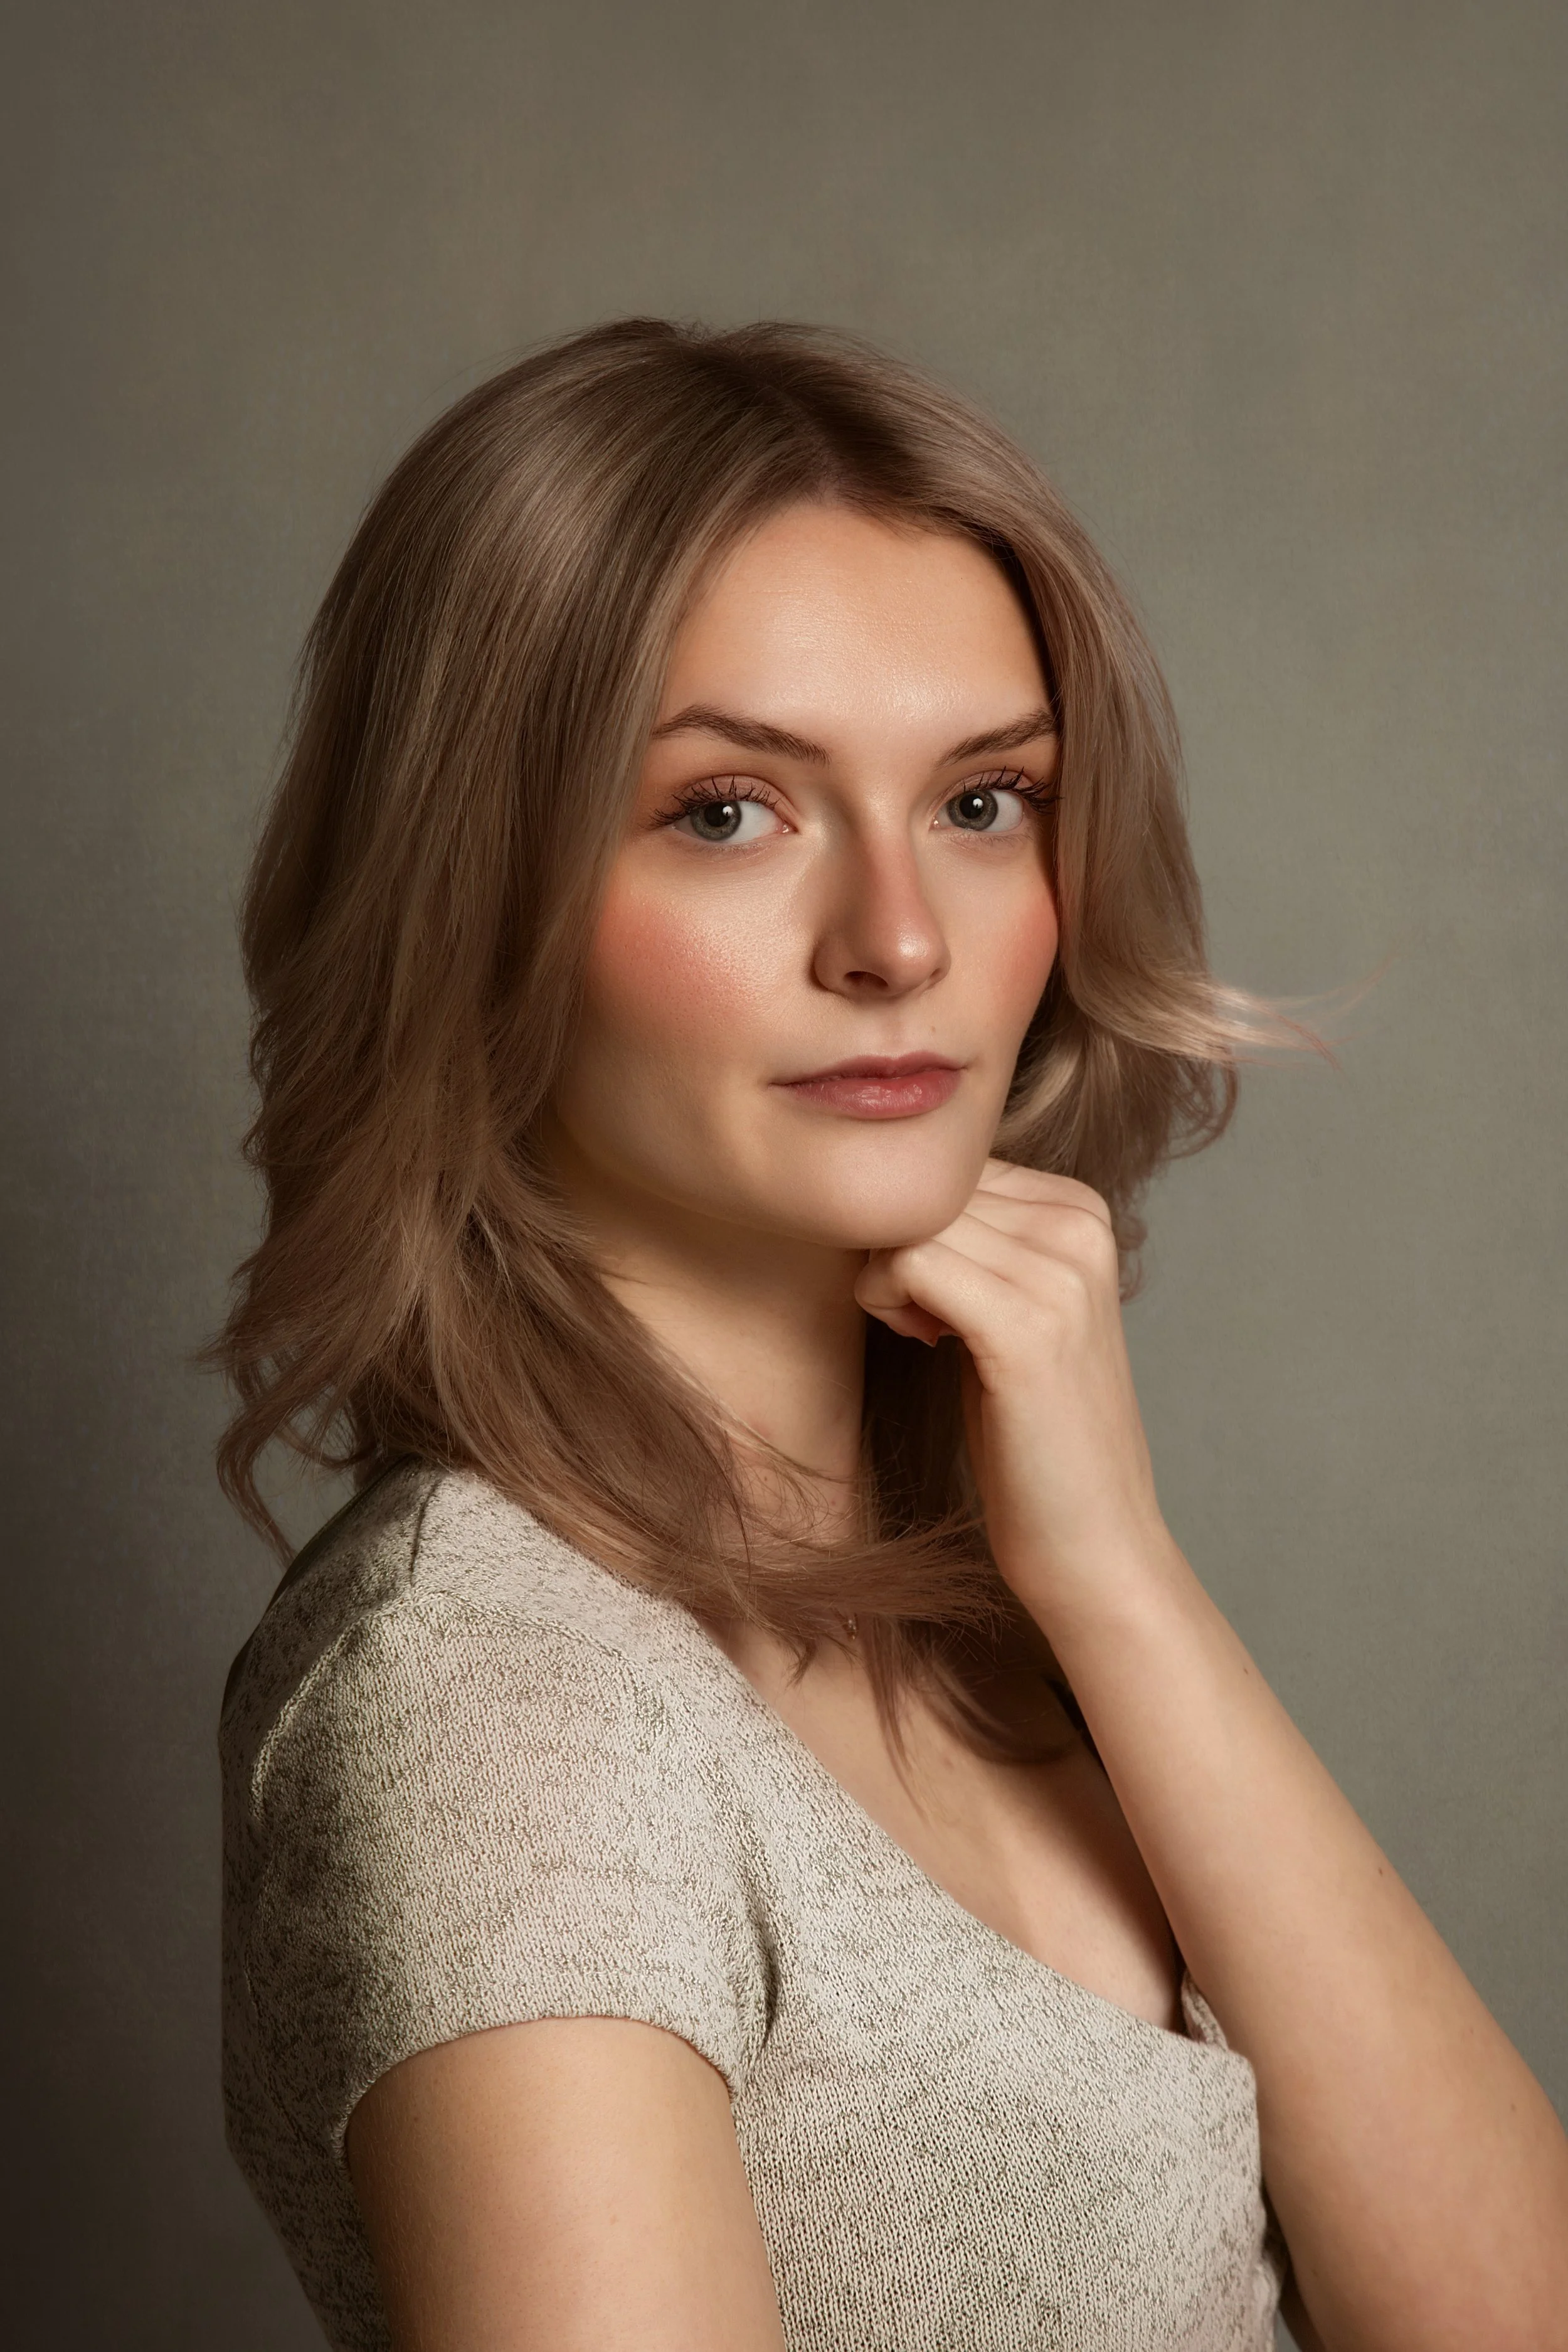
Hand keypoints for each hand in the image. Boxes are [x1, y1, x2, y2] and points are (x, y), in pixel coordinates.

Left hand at [855, 1160, 1173, 1624]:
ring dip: (886, 1277)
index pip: (946, 1163)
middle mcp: (1079, 1224)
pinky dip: (887, 1299)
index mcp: (1080, 1208)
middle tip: (918, 1320)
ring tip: (925, 1333)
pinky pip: (909, 1262)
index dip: (915, 1224)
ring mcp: (1060, 1272)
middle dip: (893, 1248)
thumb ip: (970, 1238)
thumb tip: (883, 1190)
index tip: (933, 1296)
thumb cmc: (1031, 1428)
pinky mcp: (1027, 1326)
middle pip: (923, 1186)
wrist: (1092, 1538)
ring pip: (908, 1220)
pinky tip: (921, 1342)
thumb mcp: (1007, 1305)